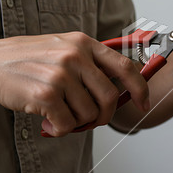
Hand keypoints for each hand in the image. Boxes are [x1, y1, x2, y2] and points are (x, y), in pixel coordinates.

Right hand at [0, 32, 148, 136]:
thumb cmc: (29, 58)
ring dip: (78, 122)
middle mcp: (75, 56)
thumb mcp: (64, 47)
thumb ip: (91, 63)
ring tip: (61, 114)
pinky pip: (69, 124)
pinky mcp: (46, 94)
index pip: (124, 66)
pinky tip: (49, 121)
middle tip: (93, 120)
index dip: (140, 87)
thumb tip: (119, 88)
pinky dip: (61, 129)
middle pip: (110, 96)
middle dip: (105, 115)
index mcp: (84, 43)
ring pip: (89, 113)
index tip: (144, 102)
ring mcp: (61, 74)